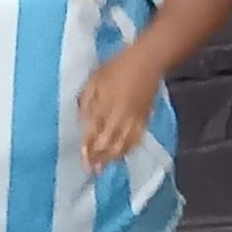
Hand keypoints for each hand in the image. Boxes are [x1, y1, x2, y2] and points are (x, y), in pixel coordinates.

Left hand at [77, 46, 166, 167]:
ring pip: (122, 146)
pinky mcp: (144, 120)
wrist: (148, 61)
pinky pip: (136, 140)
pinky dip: (128, 149)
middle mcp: (118, 118)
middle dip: (99, 159)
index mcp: (103, 107)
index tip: (83, 162)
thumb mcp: (95, 80)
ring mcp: (133, 121)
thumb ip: (87, 101)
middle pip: (107, 144)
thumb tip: (83, 121)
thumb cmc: (118, 67)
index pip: (93, 134)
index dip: (87, 150)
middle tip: (91, 170)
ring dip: (112, 158)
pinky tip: (122, 153)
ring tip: (104, 167)